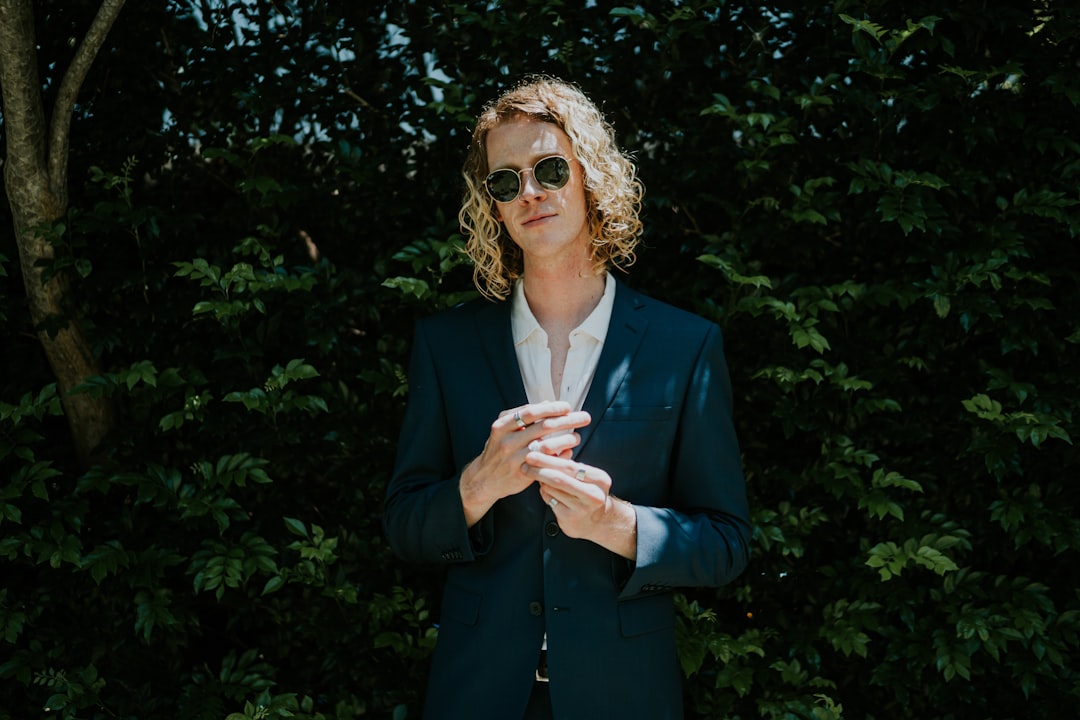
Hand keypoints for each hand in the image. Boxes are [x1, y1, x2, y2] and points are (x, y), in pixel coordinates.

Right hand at [459, 401, 590, 525]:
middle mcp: (507, 440)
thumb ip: (523, 416)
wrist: (484, 479)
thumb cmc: (498, 449)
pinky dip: (560, 456)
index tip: (567, 407)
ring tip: (577, 436)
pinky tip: (569, 451)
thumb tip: (547, 403)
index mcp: (502, 425)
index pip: (531, 412)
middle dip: (567, 420)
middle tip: (584, 417)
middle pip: (543, 427)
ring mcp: (514, 458)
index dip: (551, 408)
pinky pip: (546, 463)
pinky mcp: (522, 473)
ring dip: (566, 439)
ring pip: (547, 446)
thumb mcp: (503, 429)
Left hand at [527, 453, 637, 559]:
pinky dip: (544, 492)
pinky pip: (549, 500)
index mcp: (599, 479)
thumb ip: (571, 466)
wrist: (600, 521)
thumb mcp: (589, 477)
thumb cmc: (589, 491)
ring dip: (541, 481)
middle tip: (525, 464)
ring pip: (551, 489)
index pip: (570, 466)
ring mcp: (581, 509)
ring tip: (536, 475)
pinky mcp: (569, 519)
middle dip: (539, 469)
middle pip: (559, 479)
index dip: (548, 459)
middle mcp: (593, 495)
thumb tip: (544, 451)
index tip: (532, 454)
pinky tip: (546, 490)